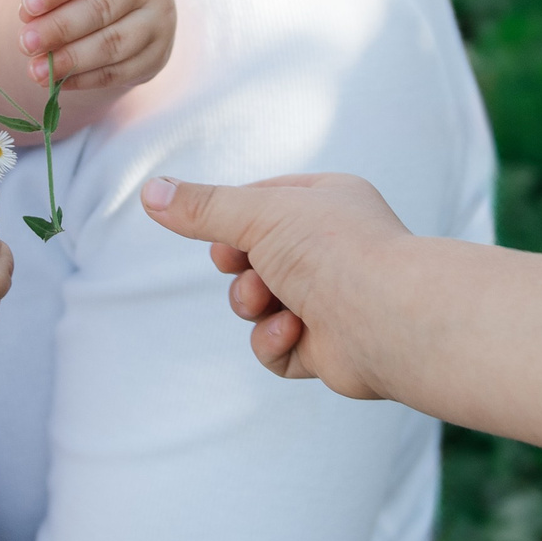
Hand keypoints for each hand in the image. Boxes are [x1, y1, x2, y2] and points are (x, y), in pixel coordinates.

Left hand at [18, 0, 174, 92]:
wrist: (138, 2)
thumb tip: (29, 18)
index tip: (27, 6)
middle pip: (101, 7)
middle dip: (59, 28)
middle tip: (26, 43)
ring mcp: (159, 19)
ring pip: (112, 44)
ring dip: (70, 60)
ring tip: (35, 70)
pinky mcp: (158, 53)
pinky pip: (119, 71)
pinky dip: (85, 79)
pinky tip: (58, 81)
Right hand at [139, 173, 413, 399]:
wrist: (391, 320)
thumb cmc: (336, 251)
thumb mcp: (258, 215)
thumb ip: (202, 208)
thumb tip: (150, 192)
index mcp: (326, 203)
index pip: (261, 204)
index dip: (232, 221)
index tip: (220, 235)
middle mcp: (331, 249)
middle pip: (254, 258)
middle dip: (241, 270)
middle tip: (246, 269)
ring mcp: (330, 299)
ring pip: (259, 305)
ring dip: (254, 306)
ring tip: (272, 303)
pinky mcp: (326, 348)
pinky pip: (277, 347)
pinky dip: (275, 342)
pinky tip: (293, 333)